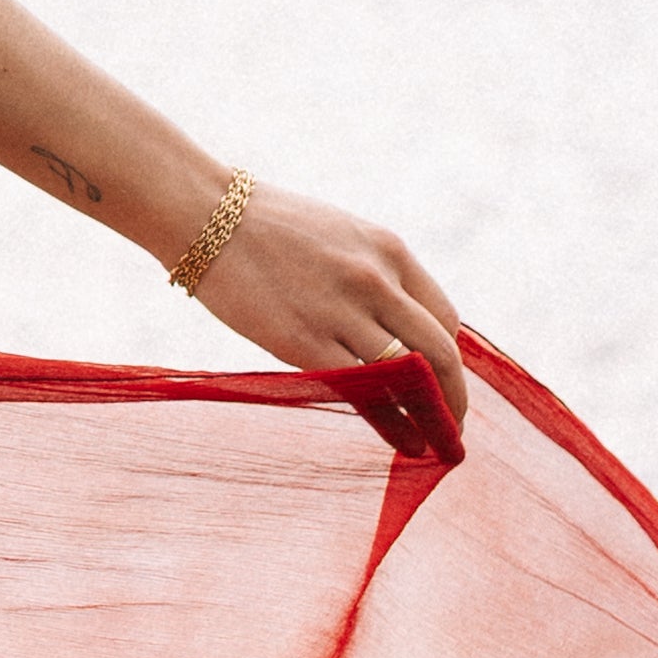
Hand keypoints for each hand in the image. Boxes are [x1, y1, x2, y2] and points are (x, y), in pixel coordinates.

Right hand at [194, 180, 468, 427]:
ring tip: (433, 444)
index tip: (441, 387)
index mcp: (388, 250)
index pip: (444, 318)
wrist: (202, 212)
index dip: (450, 361)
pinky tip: (401, 441)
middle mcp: (376, 279)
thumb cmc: (262, 226)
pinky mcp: (304, 340)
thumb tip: (390, 324)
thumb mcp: (337, 236)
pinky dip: (394, 423)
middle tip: (454, 431)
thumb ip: (370, 275)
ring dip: (431, 417)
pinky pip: (367, 392)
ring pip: (410, 377)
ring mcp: (341, 310)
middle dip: (454, 399)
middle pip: (441, 352)